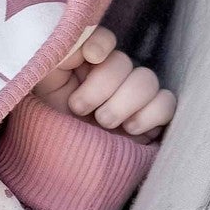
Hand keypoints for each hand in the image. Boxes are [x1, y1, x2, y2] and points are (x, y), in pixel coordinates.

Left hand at [34, 26, 174, 136]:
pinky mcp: (154, 117)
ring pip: (147, 79)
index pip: (102, 39)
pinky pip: (167, 102)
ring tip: (103, 123)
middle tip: (79, 109)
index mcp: (85, 66)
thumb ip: (54, 60)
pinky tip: (130, 129)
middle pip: (123, 62)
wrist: (65, 170)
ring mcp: (136, 97)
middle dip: (101, 87)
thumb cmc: (50, 128)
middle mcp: (113, 77)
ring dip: (122, 103)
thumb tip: (78, 41)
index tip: (93, 57)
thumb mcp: (42, 91)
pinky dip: (150, 114)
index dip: (101, 43)